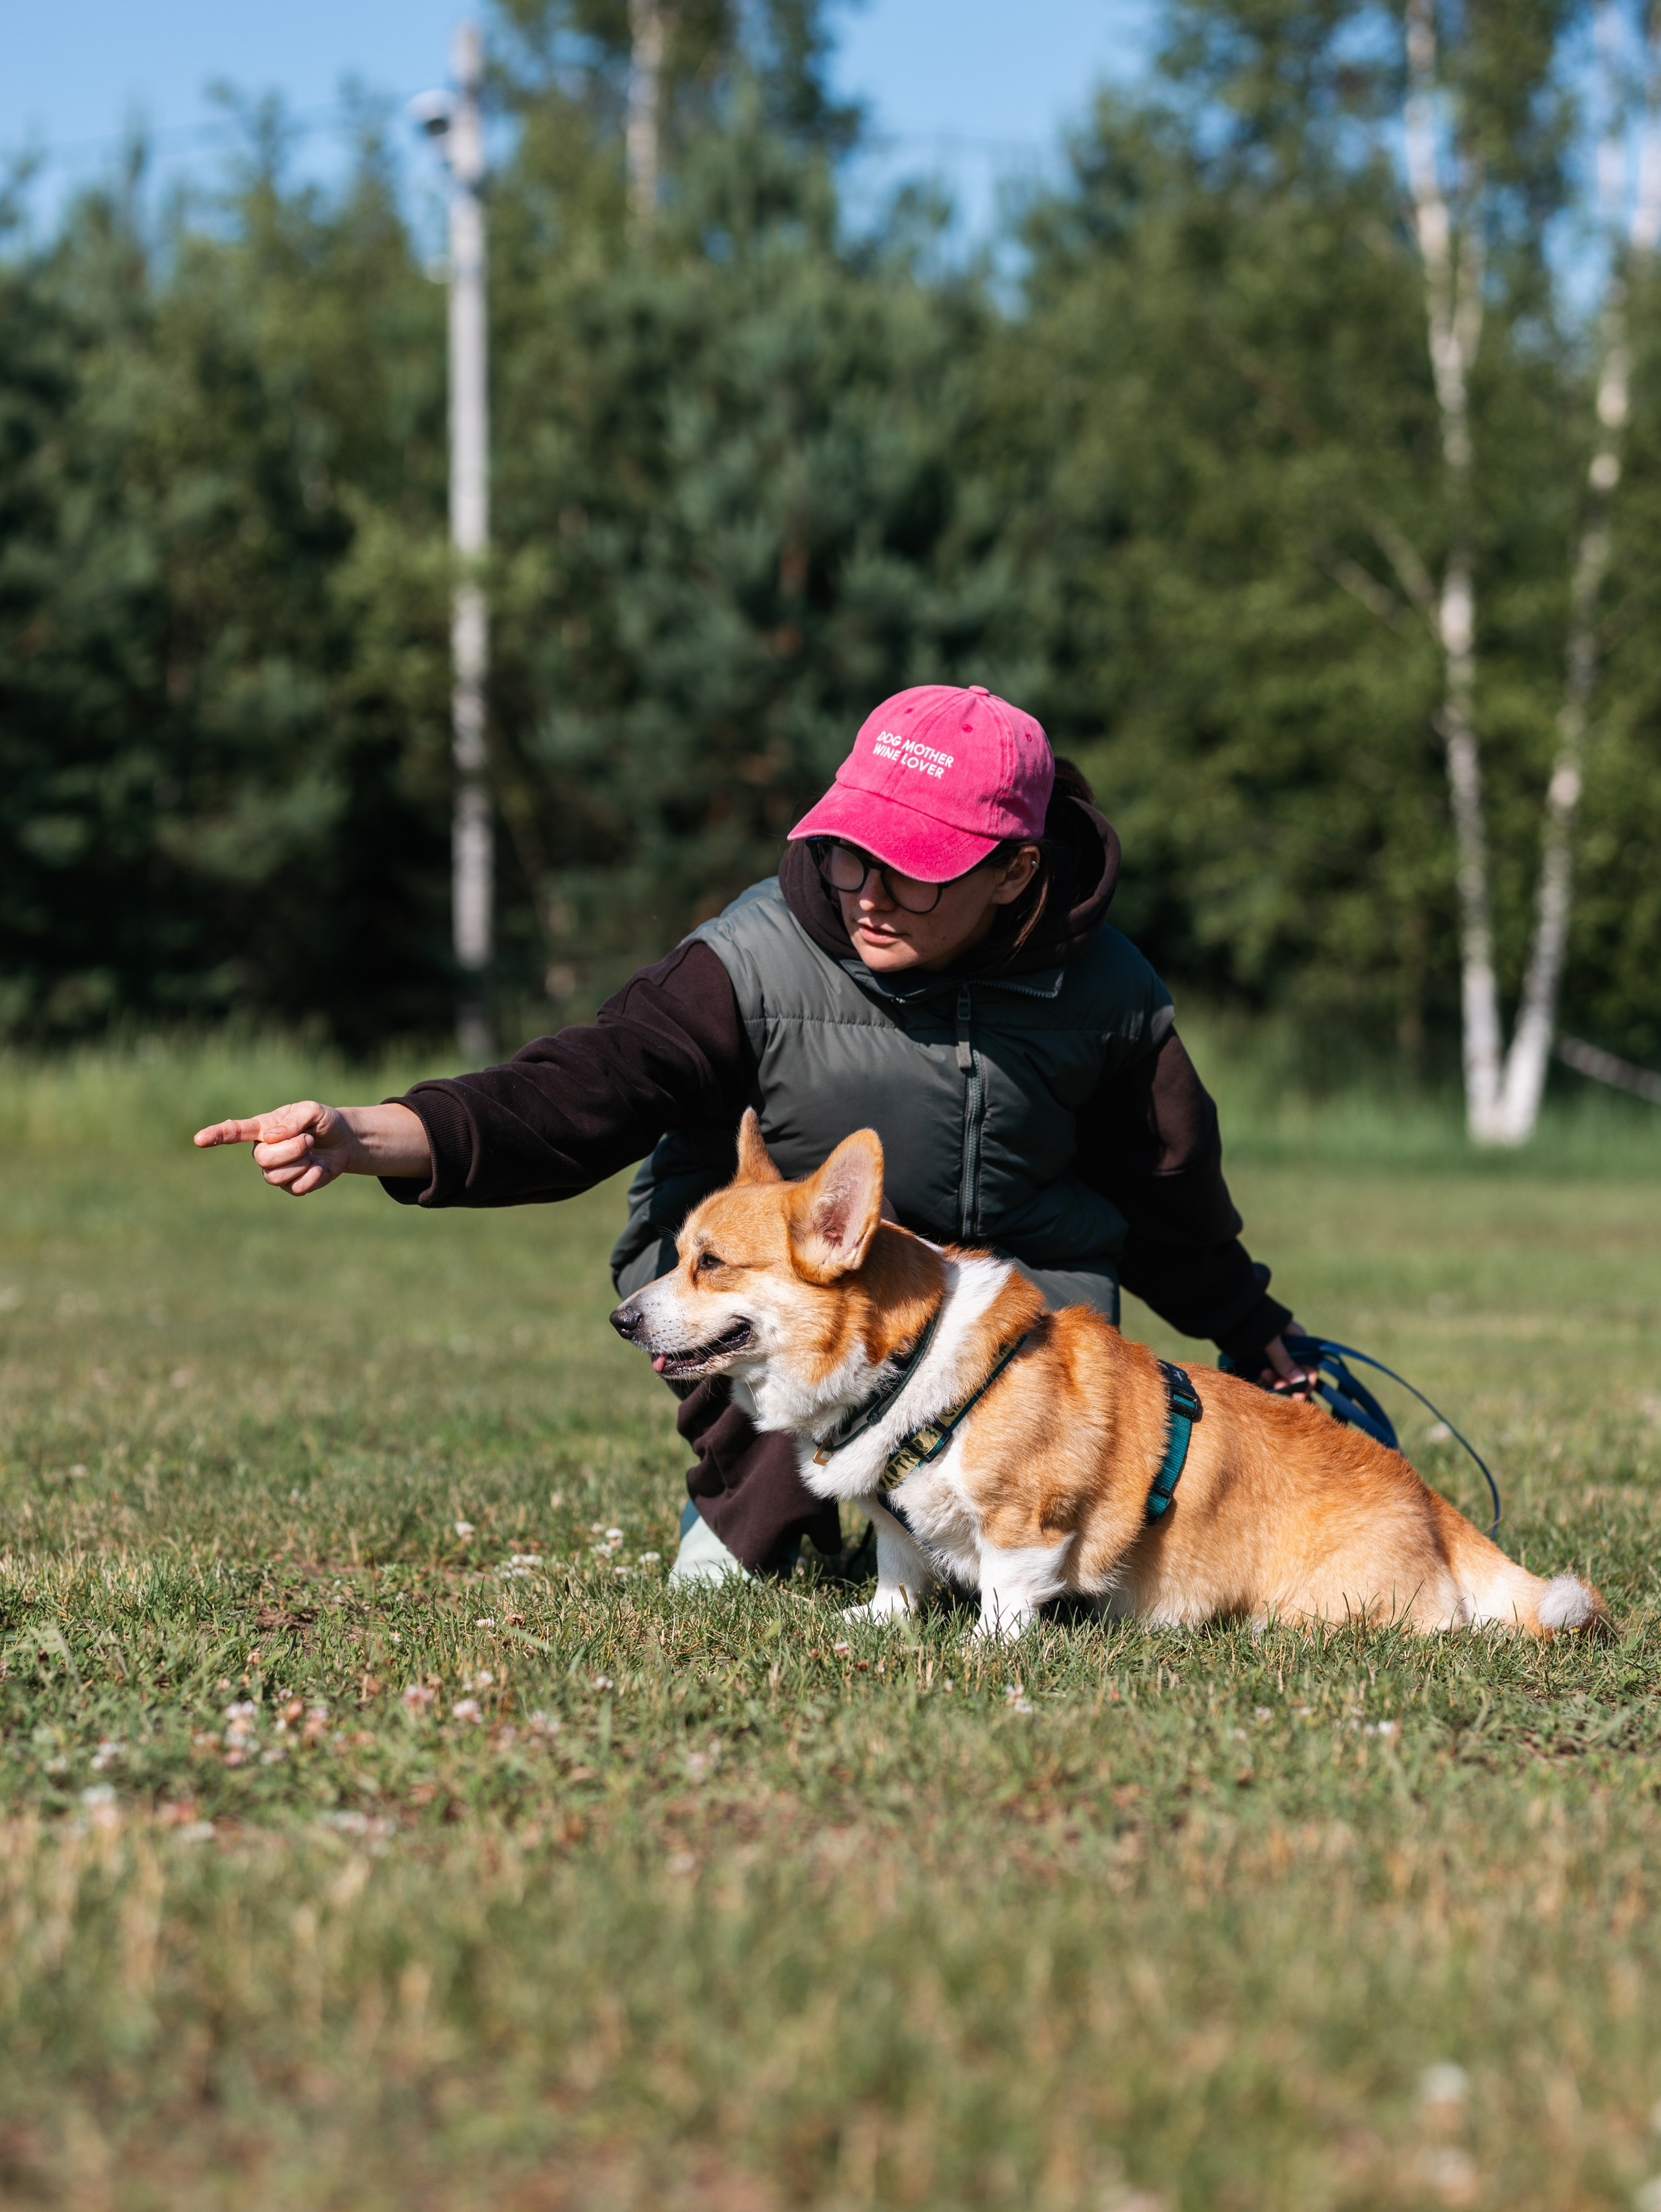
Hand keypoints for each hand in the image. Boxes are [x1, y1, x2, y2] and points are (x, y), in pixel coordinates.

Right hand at [192, 1101, 430, 1195]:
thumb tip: (272, 1137)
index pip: (234, 1132)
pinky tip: (319, 1166)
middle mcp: (263, 1150)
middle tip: (309, 1139)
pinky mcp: (291, 1186)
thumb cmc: (322, 1121)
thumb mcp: (312, 1111)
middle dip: (291, 1149)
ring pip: (276, 1176)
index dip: (216, 1135)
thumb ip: (293, 1120)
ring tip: (312, 1151)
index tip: (199, 1139)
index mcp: (262, 1128)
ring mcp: (275, 1170)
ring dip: (301, 1162)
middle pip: (262, 1159)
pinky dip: (313, 1176)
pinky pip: (296, 1187)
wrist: (344, 1140)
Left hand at [1260, 1323, 1314, 1396]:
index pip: (1310, 1364)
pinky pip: (1266, 1372)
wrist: (1230, 1311)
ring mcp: (1273, 1352)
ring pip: (1279, 1374)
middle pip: (1294, 1372)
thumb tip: (1300, 1381)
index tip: (1298, 1396)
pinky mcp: (1260, 1357)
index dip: (1306, 1381)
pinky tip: (1257, 1376)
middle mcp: (1288, 1347)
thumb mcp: (1271, 1341)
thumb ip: (1284, 1360)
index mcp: (1297, 1339)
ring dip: (1273, 1379)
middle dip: (1286, 1381)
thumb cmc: (1254, 1321)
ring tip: (1262, 1375)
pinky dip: (1263, 1377)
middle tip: (1275, 1386)